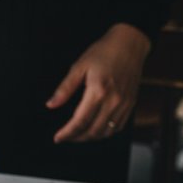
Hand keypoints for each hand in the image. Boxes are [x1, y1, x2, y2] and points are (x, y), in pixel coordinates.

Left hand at [46, 24, 149, 142]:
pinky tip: (96, 130)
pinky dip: (106, 133)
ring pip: (106, 132)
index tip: (58, 138)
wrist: (129, 44)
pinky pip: (119, 127)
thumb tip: (51, 105)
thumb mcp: (79, 66)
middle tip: (66, 137)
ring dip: (91, 137)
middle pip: (93, 131)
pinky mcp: (131, 104)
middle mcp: (113, 101)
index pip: (80, 121)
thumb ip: (65, 88)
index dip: (67, 133)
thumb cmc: (104, 52)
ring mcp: (124, 104)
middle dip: (77, 138)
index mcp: (98, 91)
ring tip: (78, 135)